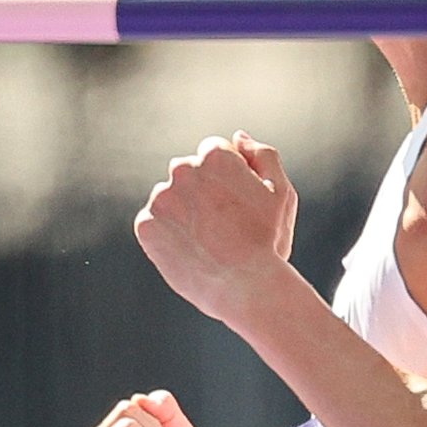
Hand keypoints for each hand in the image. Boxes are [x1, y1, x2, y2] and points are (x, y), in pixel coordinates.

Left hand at [134, 131, 299, 322]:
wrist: (246, 288)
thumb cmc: (268, 240)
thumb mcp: (281, 192)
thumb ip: (263, 155)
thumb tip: (238, 138)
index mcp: (215, 156)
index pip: (213, 154)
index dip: (228, 179)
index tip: (237, 204)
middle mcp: (183, 170)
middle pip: (188, 173)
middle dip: (202, 191)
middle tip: (223, 225)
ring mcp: (161, 199)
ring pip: (170, 198)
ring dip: (183, 212)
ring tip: (207, 242)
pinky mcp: (145, 226)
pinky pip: (154, 223)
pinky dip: (167, 234)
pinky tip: (190, 251)